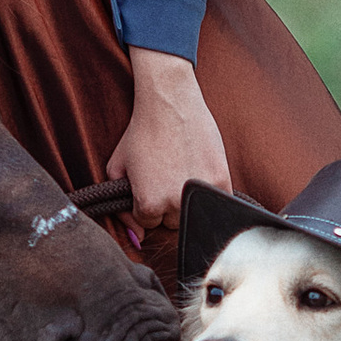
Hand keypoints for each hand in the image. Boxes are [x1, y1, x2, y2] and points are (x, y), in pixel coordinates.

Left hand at [106, 48, 231, 226]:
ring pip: (194, 215)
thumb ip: (121, 207)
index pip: (148, 223)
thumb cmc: (141, 132)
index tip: (148, 186)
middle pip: (172, 223)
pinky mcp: (222, 181)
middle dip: (166, 206)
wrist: (169, 102)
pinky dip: (209, 195)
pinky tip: (198, 173)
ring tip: (181, 174)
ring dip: (187, 202)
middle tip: (165, 178)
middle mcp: (175, 203)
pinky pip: (216, 204)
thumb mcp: (118, 168)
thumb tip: (136, 237)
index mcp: (149, 203)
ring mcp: (200, 192)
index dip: (145, 204)